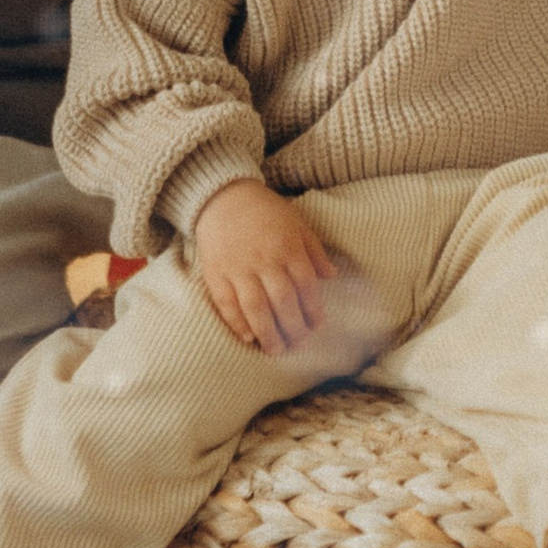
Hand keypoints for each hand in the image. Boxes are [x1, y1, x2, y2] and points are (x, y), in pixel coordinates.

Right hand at [194, 175, 339, 352]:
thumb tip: (331, 276)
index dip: (313, 309)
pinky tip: (248, 337)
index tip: (317, 325)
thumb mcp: (296, 223)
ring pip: (255, 307)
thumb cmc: (264, 211)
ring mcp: (238, 268)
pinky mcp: (216, 274)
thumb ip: (314, 251)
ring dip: (267, 333)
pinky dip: (237, 323)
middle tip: (299, 343)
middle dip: (293, 327)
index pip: (305, 285)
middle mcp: (264, 260)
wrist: (222, 196)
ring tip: (276, 350)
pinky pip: (227, 304)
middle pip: (283, 301)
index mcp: (287, 247)